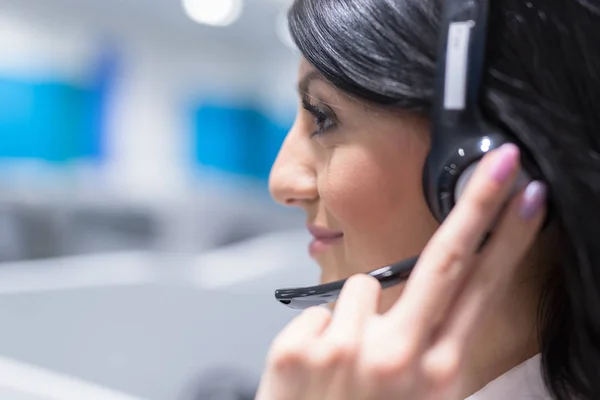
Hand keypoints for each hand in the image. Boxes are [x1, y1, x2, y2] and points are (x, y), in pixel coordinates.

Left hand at [256, 144, 547, 399]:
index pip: (482, 288)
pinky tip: (317, 370)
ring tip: (348, 362)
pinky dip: (317, 334)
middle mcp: (397, 358)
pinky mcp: (297, 350)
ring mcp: (344, 350)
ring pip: (361, 287)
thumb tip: (427, 297)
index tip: (526, 197)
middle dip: (479, 205)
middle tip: (502, 162)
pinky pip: (318, 312)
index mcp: (437, 374)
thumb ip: (429, 348)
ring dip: (357, 316)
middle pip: (446, 260)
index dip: (508, 238)